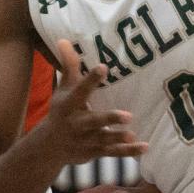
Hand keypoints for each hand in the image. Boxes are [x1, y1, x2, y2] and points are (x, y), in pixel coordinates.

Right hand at [39, 40, 147, 166]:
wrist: (49, 147)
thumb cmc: (62, 111)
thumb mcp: (63, 89)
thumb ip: (69, 66)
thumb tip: (63, 39)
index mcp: (69, 105)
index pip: (80, 90)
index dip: (91, 79)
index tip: (104, 67)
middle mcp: (77, 123)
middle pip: (93, 121)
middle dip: (108, 119)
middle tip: (127, 116)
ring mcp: (86, 140)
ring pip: (104, 140)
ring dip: (118, 138)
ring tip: (132, 135)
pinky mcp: (94, 152)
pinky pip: (113, 152)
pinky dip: (128, 151)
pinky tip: (145, 147)